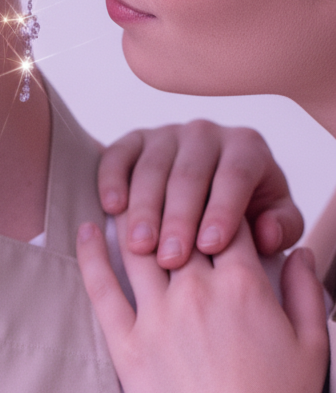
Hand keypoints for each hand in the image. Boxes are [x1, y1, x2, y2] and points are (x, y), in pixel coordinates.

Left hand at [77, 216, 328, 392]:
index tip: (212, 203)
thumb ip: (305, 290)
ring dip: (134, 220)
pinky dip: (91, 255)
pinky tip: (85, 229)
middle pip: (179, 230)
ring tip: (125, 198)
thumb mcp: (313, 344)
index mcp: (243, 286)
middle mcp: (196, 292)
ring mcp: (156, 317)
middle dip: (175, 206)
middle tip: (163, 189)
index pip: (226, 225)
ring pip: (140, 250)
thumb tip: (298, 251)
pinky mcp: (126, 344)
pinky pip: (102, 289)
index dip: (220, 209)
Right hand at [99, 121, 302, 268]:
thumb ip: (282, 227)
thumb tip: (265, 234)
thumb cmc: (244, 211)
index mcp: (246, 147)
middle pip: (189, 175)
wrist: (208, 191)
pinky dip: (112, 180)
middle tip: (170, 258)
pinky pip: (118, 155)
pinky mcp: (134, 141)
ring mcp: (166, 134)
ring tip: (141, 247)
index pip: (235, 176)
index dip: (222, 211)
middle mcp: (206, 134)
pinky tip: (111, 208)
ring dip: (143, 210)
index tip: (210, 248)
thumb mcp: (274, 219)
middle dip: (178, 219)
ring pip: (152, 169)